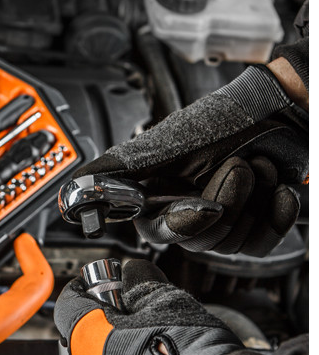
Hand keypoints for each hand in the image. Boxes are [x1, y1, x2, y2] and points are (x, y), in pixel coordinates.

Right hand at [76, 64, 306, 255]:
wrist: (281, 110)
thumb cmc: (228, 117)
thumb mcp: (166, 141)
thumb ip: (118, 169)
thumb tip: (73, 190)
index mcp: (160, 195)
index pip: (159, 230)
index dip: (183, 221)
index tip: (206, 205)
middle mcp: (188, 209)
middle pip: (199, 241)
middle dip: (227, 200)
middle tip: (238, 166)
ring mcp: (223, 221)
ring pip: (230, 245)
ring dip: (253, 200)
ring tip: (257, 165)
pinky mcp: (255, 226)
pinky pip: (261, 244)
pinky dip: (275, 215)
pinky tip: (279, 189)